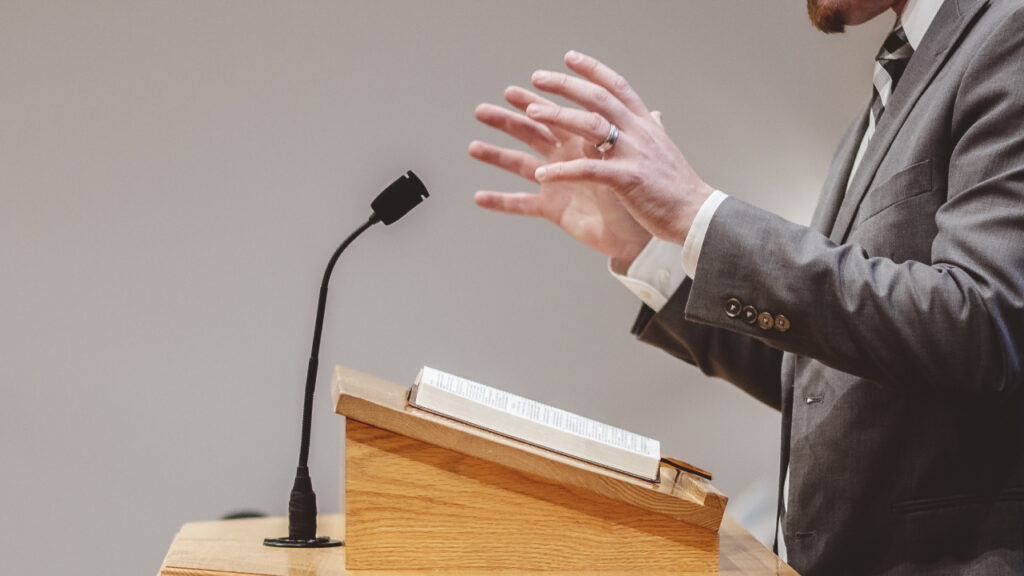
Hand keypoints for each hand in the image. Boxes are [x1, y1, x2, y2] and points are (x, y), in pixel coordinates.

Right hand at [470, 85, 651, 267]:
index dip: (540, 100)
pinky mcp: (553, 208)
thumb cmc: (644, 192)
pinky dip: (501, 201)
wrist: (646, 229)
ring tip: (473, 146)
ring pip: (520, 164)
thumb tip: (635, 111)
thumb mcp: (635, 158)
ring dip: (496, 156)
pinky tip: (479, 196)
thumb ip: (624, 136)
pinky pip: (522, 204)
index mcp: (585, 140)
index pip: (558, 114)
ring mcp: (556, 182)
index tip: (524, 85)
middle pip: (531, 133)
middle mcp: (566, 157)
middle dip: (507, 121)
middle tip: (482, 110)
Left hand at [526, 51, 713, 244]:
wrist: (696, 216)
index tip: (569, 57)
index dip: (592, 70)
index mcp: (645, 125)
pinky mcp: (627, 179)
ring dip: (558, 116)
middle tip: (537, 77)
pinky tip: (541, 175)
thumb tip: (655, 114)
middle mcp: (639, 132)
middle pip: (598, 98)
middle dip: (565, 85)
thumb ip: (655, 129)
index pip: (617, 87)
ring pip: (591, 125)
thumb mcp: (666, 150)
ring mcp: (633, 154)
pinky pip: (588, 169)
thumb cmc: (678, 187)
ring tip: (530, 112)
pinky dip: (563, 171)